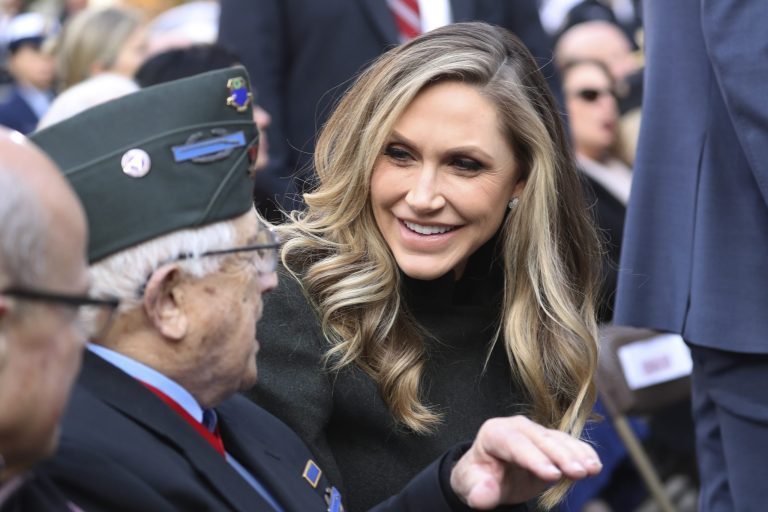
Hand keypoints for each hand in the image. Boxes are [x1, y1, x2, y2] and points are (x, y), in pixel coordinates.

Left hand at [450, 416, 601, 509]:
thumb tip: (483, 496)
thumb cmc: (479, 478)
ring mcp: (536, 432)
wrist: (488, 473)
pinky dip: (583, 452)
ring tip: (592, 469)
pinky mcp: (551, 441)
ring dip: (577, 453)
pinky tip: (594, 464)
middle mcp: (517, 427)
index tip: (552, 475)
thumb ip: (478, 491)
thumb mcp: (471, 485)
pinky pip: (569, 444)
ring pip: (558, 439)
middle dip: (561, 455)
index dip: (534, 458)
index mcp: (494, 433)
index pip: (515, 444)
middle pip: (541, 439)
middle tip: (578, 472)